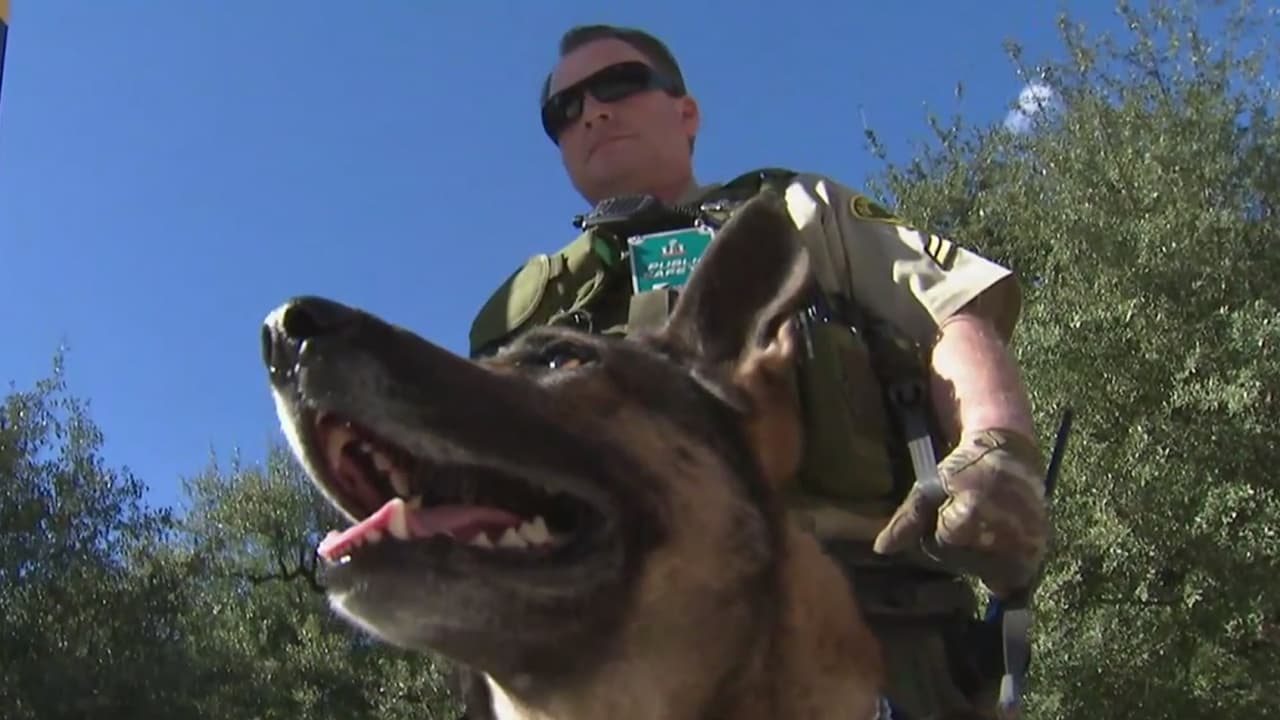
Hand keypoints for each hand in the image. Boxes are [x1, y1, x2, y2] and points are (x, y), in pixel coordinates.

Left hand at [872, 428, 1049, 596]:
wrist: (1010, 453)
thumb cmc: (964, 468)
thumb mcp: (930, 487)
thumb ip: (906, 520)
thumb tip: (881, 550)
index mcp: (969, 519)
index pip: (938, 549)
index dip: (936, 534)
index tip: (946, 511)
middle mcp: (1001, 537)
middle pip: (964, 566)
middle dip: (958, 550)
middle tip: (967, 521)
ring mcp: (1026, 546)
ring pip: (989, 576)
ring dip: (982, 562)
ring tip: (982, 531)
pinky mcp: (1041, 549)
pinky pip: (1016, 578)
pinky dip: (1005, 571)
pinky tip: (999, 550)